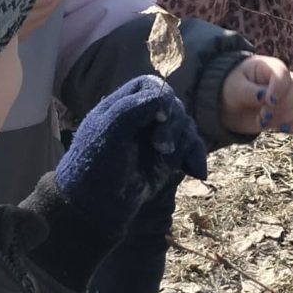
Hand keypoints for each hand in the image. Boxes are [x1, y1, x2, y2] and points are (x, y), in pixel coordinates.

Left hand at [55, 75, 207, 228]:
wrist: (96, 207)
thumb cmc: (95, 165)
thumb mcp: (110, 129)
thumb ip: (135, 106)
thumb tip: (164, 100)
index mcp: (123, 105)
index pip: (151, 85)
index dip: (161, 96)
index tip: (160, 116)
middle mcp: (141, 119)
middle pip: (173, 105)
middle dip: (173, 125)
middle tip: (161, 148)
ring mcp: (155, 140)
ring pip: (185, 125)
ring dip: (184, 141)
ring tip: (167, 159)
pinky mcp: (167, 161)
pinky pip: (191, 148)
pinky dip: (196, 157)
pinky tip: (197, 173)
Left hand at [220, 55, 292, 136]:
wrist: (229, 105)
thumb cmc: (231, 89)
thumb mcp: (235, 88)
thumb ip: (249, 92)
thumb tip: (264, 98)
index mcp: (270, 68)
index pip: (283, 75)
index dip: (278, 89)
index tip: (267, 102)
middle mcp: (284, 81)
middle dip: (278, 108)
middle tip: (261, 116)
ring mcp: (288, 98)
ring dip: (281, 119)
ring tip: (262, 120)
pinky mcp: (288, 114)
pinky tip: (280, 128)